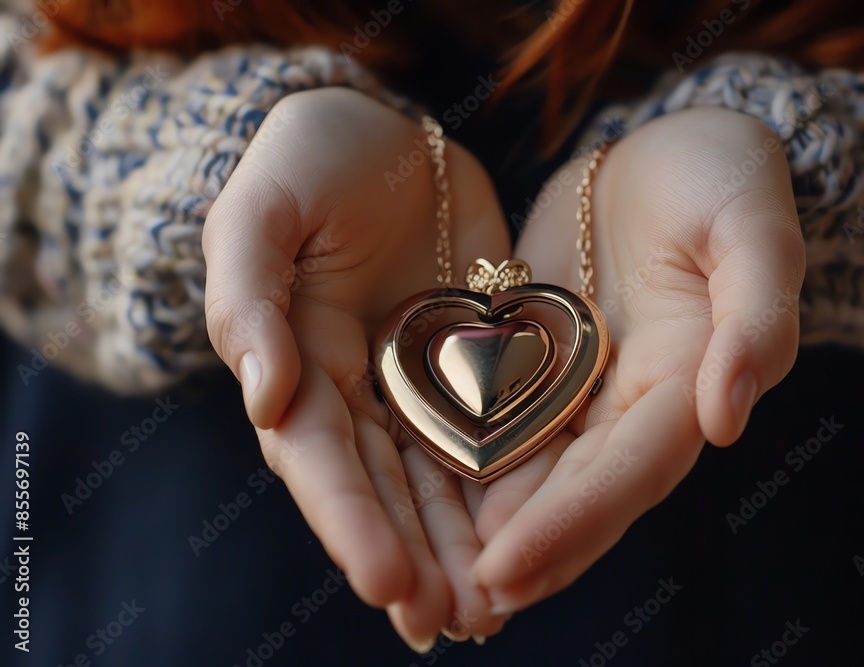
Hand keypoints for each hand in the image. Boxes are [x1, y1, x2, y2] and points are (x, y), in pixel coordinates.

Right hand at [202, 88, 511, 649]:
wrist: (380, 132)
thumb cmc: (307, 161)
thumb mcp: (260, 212)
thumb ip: (247, 299)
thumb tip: (263, 400)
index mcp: (298, 363)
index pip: (322, 457)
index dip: (350, 521)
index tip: (387, 582)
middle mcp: (359, 390)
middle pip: (385, 488)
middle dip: (415, 558)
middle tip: (453, 622)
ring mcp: (418, 381)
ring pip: (441, 478)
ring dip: (463, 546)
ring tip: (493, 611)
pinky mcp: (474, 361)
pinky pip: (496, 429)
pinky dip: (509, 486)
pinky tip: (533, 537)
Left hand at [459, 108, 805, 611]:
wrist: (668, 154)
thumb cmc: (724, 177)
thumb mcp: (756, 228)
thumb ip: (758, 318)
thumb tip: (727, 420)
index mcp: (690, 378)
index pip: (633, 467)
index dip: (576, 521)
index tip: (510, 569)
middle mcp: (636, 401)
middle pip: (580, 492)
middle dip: (525, 552)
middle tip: (460, 608)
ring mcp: (587, 387)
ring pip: (539, 474)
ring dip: (492, 535)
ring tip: (436, 586)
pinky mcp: (544, 362)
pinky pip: (504, 423)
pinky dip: (470, 470)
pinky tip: (424, 509)